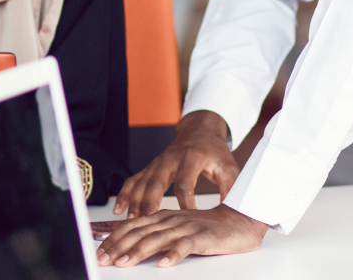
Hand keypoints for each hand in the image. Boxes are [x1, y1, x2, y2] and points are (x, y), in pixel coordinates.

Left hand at [97, 203, 267, 267]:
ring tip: (124, 263)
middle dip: (118, 247)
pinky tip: (163, 264)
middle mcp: (171, 220)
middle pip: (140, 232)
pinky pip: (186, 246)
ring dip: (139, 251)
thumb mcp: (177, 228)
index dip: (115, 238)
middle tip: (103, 260)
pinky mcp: (202, 237)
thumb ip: (157, 234)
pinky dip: (174, 254)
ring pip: (158, 239)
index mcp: (163, 217)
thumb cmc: (207, 227)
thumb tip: (132, 247)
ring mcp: (186, 227)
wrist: (239, 220)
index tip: (100, 252)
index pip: (133, 226)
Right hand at [113, 110, 238, 217]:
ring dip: (135, 200)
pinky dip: (125, 194)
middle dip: (150, 201)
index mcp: (192, 157)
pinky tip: (118, 209)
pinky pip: (134, 179)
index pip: (185, 181)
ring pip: (142, 181)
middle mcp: (171, 158)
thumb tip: (234, 214)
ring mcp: (158, 162)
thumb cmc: (215, 153)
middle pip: (157, 181)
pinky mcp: (151, 166)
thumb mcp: (229, 168)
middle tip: (147, 221)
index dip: (185, 202)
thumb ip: (230, 190)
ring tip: (130, 220)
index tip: (187, 220)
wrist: (199, 131)